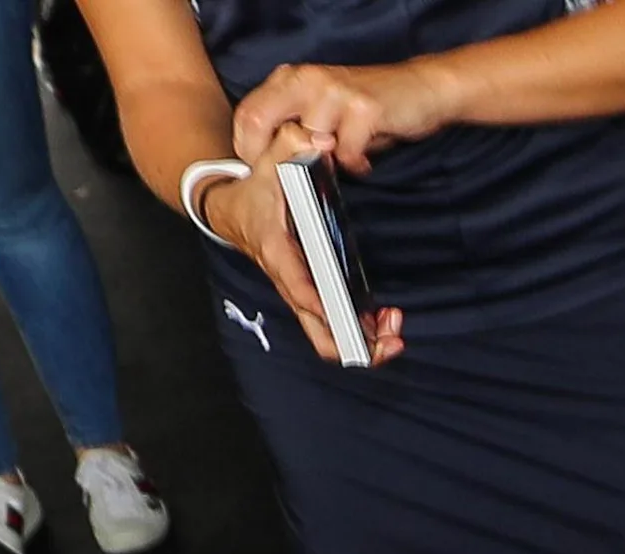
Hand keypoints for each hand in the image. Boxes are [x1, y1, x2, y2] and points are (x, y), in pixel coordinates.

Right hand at [202, 138, 405, 365]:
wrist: (228, 208)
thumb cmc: (252, 190)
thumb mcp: (265, 163)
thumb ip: (289, 146)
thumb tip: (316, 136)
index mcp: (277, 254)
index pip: (299, 287)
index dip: (322, 305)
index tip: (348, 316)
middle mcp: (290, 283)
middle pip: (320, 333)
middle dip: (356, 344)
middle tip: (392, 338)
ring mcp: (301, 294)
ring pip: (329, 337)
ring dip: (365, 342)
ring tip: (395, 331)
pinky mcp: (311, 296)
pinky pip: (334, 324)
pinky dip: (361, 329)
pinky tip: (385, 318)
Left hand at [232, 60, 459, 172]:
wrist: (422, 88)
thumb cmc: (370, 107)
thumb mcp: (324, 110)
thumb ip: (298, 128)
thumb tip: (273, 162)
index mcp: (291, 79)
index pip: (248, 114)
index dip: (250, 148)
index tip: (266, 170)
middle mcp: (306, 79)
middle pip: (262, 123)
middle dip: (276, 158)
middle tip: (295, 177)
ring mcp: (334, 92)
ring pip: (307, 142)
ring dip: (324, 163)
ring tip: (341, 164)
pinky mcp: (363, 108)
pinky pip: (345, 152)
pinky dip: (356, 164)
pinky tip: (364, 161)